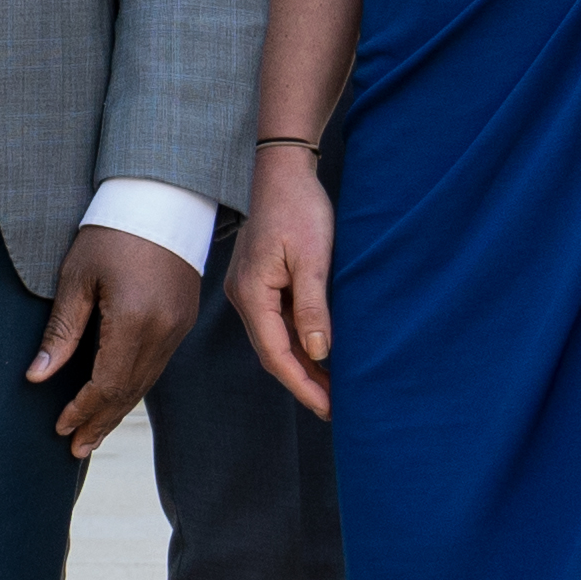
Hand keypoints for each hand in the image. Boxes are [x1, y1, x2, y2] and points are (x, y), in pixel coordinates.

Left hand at [26, 223, 200, 459]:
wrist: (163, 199)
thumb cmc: (110, 233)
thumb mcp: (76, 278)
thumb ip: (61, 332)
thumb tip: (38, 378)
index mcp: (135, 322)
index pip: (107, 384)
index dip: (82, 410)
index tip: (60, 428)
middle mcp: (163, 332)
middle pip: (129, 392)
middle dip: (100, 422)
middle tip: (76, 448)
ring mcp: (178, 328)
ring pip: (146, 383)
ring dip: (118, 411)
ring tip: (92, 433)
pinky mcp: (183, 320)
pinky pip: (157, 366)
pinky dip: (134, 387)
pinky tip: (118, 399)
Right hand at [229, 147, 338, 420]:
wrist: (283, 171)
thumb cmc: (300, 208)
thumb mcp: (313, 259)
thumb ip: (313, 307)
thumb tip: (320, 352)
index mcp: (252, 294)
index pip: (277, 355)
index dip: (303, 385)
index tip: (329, 408)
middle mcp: (244, 297)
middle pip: (273, 353)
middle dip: (304, 381)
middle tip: (337, 407)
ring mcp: (250, 290)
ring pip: (276, 339)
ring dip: (303, 363)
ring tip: (334, 386)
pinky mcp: (260, 281)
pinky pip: (278, 322)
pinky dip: (299, 341)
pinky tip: (321, 350)